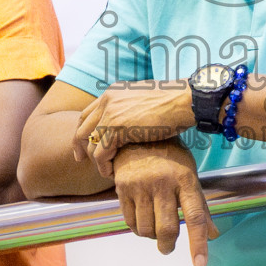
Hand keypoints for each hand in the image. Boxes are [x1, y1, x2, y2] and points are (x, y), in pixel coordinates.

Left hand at [73, 82, 194, 178]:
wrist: (185, 100)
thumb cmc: (174, 103)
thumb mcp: (145, 101)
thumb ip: (131, 109)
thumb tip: (129, 121)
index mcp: (113, 92)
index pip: (88, 113)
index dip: (84, 130)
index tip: (85, 145)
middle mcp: (108, 100)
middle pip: (82, 126)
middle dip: (80, 145)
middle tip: (81, 160)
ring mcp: (111, 113)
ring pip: (89, 142)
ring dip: (95, 160)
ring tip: (104, 170)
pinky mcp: (117, 129)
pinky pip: (100, 153)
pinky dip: (103, 166)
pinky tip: (111, 173)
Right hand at [113, 142, 217, 265]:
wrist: (137, 134)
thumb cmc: (170, 158)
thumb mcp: (190, 175)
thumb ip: (200, 206)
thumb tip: (213, 235)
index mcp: (185, 179)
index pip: (195, 217)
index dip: (198, 243)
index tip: (199, 264)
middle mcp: (163, 183)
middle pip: (167, 228)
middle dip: (168, 245)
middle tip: (168, 247)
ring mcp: (141, 185)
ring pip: (146, 229)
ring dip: (152, 236)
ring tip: (155, 228)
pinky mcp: (122, 188)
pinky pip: (130, 222)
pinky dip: (137, 229)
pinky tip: (142, 221)